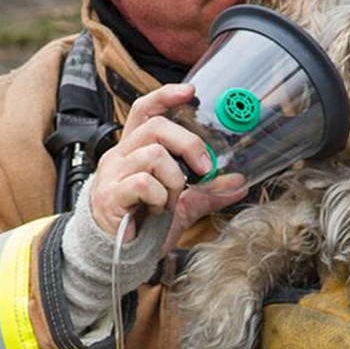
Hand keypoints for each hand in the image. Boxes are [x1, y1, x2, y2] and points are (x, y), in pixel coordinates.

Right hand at [90, 98, 204, 245]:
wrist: (116, 257)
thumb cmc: (143, 226)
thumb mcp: (180, 205)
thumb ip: (206, 193)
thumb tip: (238, 183)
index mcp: (134, 151)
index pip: (144, 110)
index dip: (165, 96)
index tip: (190, 92)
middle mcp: (120, 156)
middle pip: (156, 127)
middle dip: (188, 145)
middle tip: (204, 169)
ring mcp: (113, 175)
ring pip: (154, 154)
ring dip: (174, 180)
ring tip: (170, 200)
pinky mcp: (111, 195)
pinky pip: (144, 182)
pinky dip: (160, 197)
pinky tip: (157, 210)